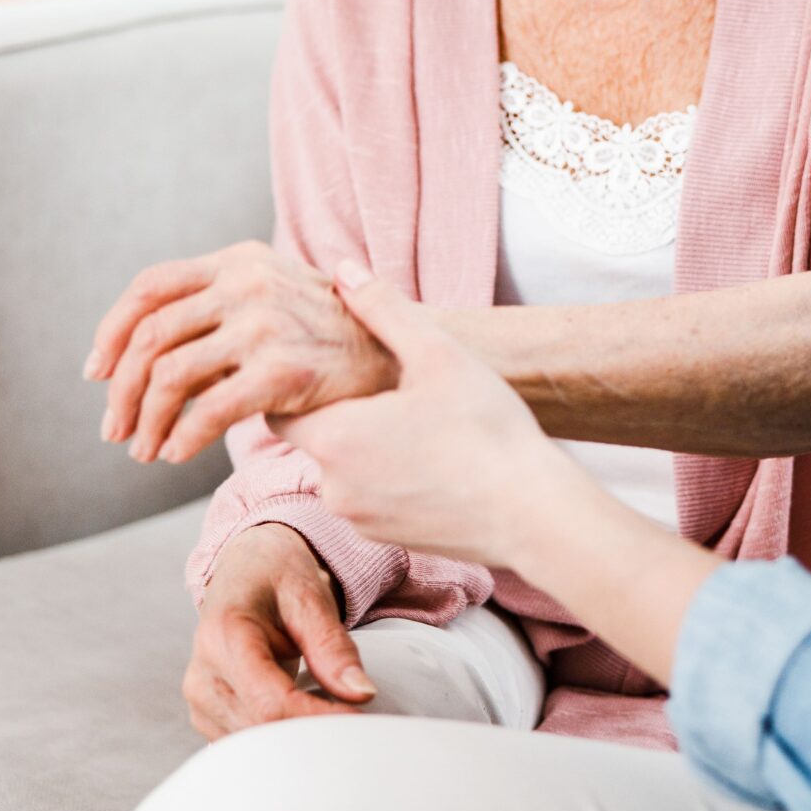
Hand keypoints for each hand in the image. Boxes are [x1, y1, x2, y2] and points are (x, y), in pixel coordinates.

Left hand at [84, 241, 399, 463]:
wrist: (404, 359)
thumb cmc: (335, 341)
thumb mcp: (277, 300)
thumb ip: (221, 313)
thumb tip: (146, 357)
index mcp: (240, 261)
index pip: (150, 286)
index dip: (112, 331)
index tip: (95, 372)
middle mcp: (247, 284)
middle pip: (151, 335)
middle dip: (119, 389)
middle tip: (113, 429)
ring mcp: (265, 325)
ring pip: (169, 375)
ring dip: (144, 420)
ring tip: (142, 450)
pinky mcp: (283, 370)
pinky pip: (207, 409)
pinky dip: (181, 436)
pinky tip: (176, 454)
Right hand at [182, 522, 376, 737]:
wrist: (246, 570)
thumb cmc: (277, 577)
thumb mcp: (310, 597)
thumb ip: (333, 646)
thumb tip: (361, 693)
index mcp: (223, 637)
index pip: (271, 703)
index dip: (318, 720)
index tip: (360, 722)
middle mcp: (202, 676)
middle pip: (262, 731)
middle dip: (312, 734)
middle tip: (358, 728)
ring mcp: (201, 701)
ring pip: (255, 746)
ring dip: (298, 741)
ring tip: (334, 717)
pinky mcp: (209, 717)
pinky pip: (248, 744)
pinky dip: (281, 741)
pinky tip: (307, 720)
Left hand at [272, 264, 584, 567]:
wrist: (532, 513)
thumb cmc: (486, 431)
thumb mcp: (438, 355)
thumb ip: (383, 309)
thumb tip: (344, 270)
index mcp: (333, 439)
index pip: (278, 407)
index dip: (300, 384)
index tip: (331, 366)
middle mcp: (333, 487)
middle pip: (315, 438)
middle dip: (344, 412)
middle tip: (392, 390)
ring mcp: (361, 519)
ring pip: (346, 470)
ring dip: (369, 447)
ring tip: (422, 426)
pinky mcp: (390, 539)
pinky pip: (373, 498)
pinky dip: (392, 478)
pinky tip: (436, 460)